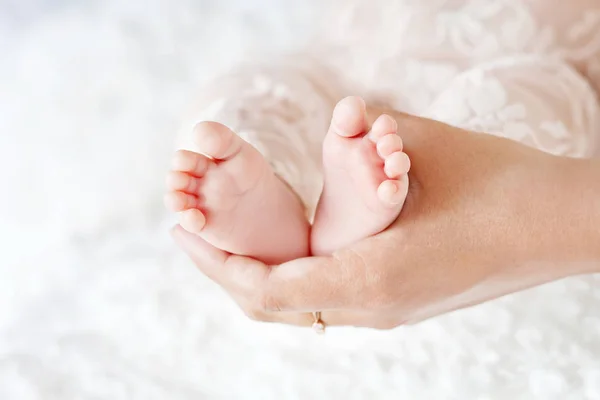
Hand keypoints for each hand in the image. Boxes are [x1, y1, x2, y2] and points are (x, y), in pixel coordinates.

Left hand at [172, 113, 599, 328]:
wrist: (560, 225)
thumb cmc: (503, 185)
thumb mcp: (425, 149)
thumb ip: (369, 137)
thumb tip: (344, 121)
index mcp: (372, 275)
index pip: (268, 286)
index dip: (217, 263)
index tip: (182, 234)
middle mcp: (374, 306)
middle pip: (274, 307)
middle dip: (226, 274)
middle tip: (194, 237)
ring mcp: (389, 311)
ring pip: (299, 309)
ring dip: (256, 278)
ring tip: (228, 242)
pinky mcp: (401, 302)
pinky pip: (326, 300)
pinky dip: (291, 278)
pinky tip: (284, 248)